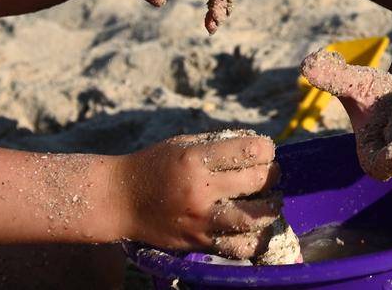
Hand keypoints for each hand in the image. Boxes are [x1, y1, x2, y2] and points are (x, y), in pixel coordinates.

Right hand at [117, 131, 279, 258]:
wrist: (118, 201)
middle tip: (269, 175)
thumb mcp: (183, 143)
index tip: (265, 151)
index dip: (267, 149)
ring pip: (254, 218)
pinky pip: (237, 248)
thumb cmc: (153, 165)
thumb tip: (258, 147)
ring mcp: (199, 220)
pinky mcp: (197, 243)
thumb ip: (220, 143)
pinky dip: (255, 239)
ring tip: (269, 202)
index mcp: (196, 159)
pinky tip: (255, 228)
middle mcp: (200, 190)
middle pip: (258, 181)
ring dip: (270, 208)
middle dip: (272, 175)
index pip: (251, 151)